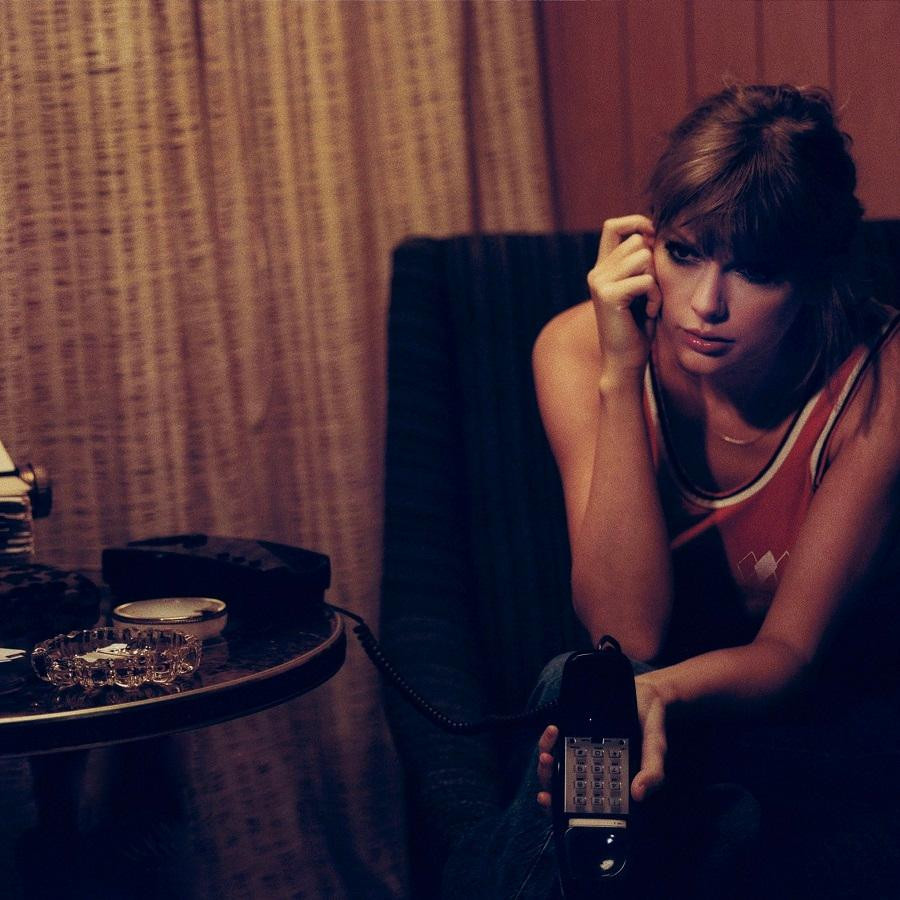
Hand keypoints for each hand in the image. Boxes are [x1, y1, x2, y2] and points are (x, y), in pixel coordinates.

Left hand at [535, 678, 667, 809]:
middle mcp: (591, 769)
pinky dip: (549, 738)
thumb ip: (652, 771)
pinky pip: (556, 741)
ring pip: (554, 763)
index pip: (581, 801)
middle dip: (547, 779)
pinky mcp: (575, 732)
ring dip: (545, 760)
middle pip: (561, 783)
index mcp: (607, 782)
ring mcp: (581, 750)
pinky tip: (554, 730)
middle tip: (547, 769)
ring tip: (547, 753)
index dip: (560, 807)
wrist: (646, 694)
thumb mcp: (656, 749)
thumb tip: (638, 794)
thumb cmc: (650, 726)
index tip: (548, 800)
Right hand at [587, 215, 660, 375]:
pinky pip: (646, 280)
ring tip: (649, 303)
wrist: (625, 361)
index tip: (653, 238)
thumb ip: (642, 261)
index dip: (636, 223)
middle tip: (651, 292)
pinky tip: (648, 313)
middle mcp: (596, 272)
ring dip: (656, 282)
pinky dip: (655, 297)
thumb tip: (654, 233)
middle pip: (637, 241)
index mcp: (602, 268)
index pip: (613, 225)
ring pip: (643, 257)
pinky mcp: (608, 296)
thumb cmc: (637, 326)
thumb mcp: (641, 287)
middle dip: (654, 264)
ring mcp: (600, 283)